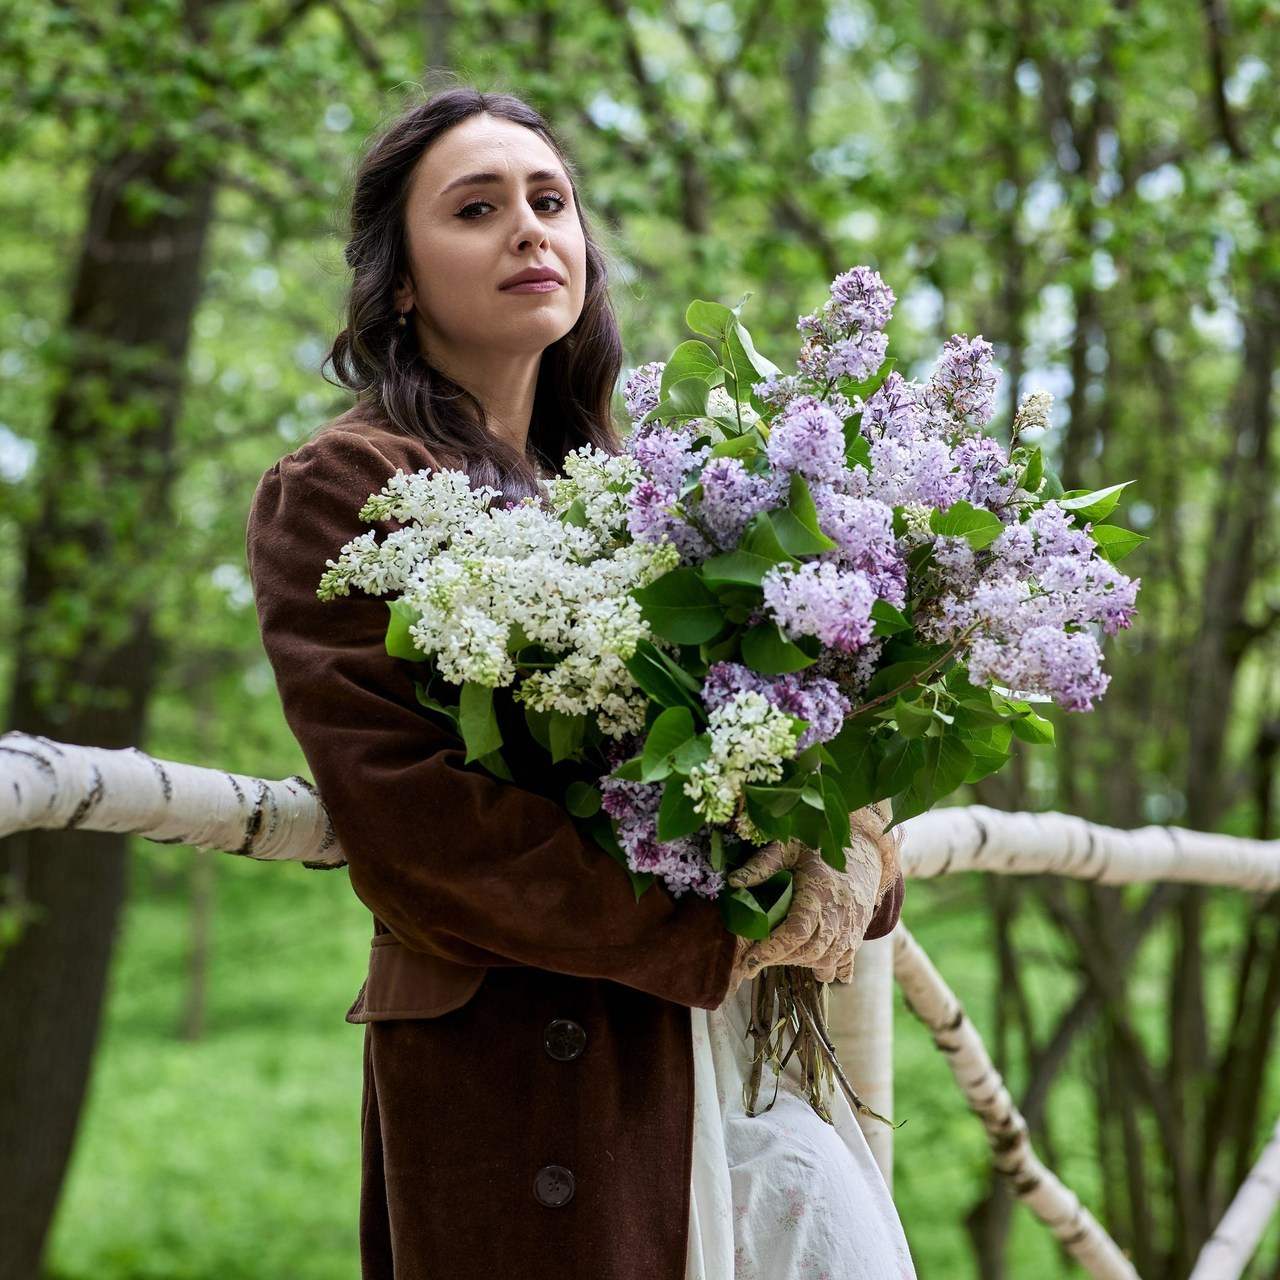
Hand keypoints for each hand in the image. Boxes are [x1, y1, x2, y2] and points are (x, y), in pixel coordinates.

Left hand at [725, 839, 864, 988]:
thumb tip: (733, 881)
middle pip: (811, 951)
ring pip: (828, 959)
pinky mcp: (858, 930)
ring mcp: (852, 924)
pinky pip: (847, 959)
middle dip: (781, 959)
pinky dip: (832, 970)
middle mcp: (838, 913)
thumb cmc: (817, 847)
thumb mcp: (788, 847)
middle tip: (758, 957)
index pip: (796, 931)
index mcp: (818, 892)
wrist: (861, 847)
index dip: (772, 949)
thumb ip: (762, 864)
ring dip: (802, 964)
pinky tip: (818, 972)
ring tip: (782, 956)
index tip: (748, 962)